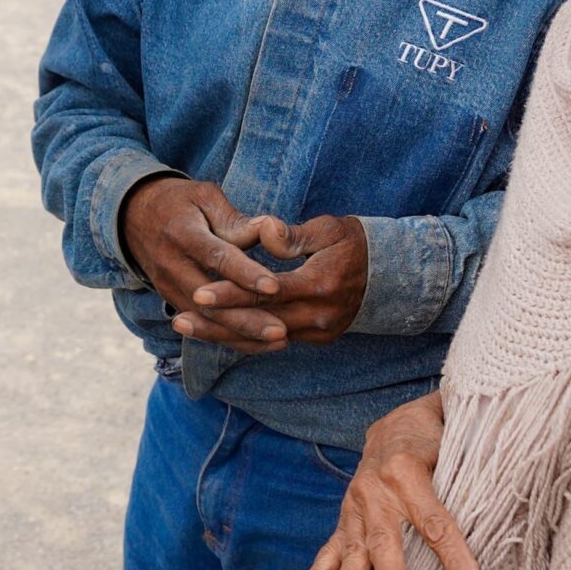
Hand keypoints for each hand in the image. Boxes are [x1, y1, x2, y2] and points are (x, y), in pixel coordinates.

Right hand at [116, 177, 288, 351]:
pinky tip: (260, 344)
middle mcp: (171, 265)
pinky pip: (202, 326)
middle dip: (245, 319)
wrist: (134, 216)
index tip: (274, 287)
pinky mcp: (171, 301)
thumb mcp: (206, 198)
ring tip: (279, 341)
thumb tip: (271, 231)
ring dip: (242, 335)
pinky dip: (230, 338)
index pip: (216, 256)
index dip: (245, 273)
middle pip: (209, 301)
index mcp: (183, 233)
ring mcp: (168, 287)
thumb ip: (237, 220)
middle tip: (282, 331)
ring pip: (206, 321)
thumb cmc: (181, 203)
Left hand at [184, 214, 368, 345]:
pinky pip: (273, 340)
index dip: (232, 293)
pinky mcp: (316, 338)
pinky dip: (244, 336)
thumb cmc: (354, 243)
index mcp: (320, 284)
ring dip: (224, 334)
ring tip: (186, 327)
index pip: (267, 292)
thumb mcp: (329, 229)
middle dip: (217, 322)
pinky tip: (214, 331)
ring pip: (262, 337)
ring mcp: (318, 331)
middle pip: (258, 322)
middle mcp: (318, 315)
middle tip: (178, 320)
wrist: (392, 276)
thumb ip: (293, 235)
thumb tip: (264, 232)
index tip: (199, 293)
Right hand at [295, 392, 481, 569]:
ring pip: (355, 546)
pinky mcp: (346, 517)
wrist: (396, 424)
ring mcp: (355, 503)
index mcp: (406, 469)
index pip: (436, 522)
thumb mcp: (457, 444)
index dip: (457, 557)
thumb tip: (518, 489)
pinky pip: (331, 546)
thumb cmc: (437, 438)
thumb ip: (477, 470)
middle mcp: (374, 487)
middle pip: (386, 538)